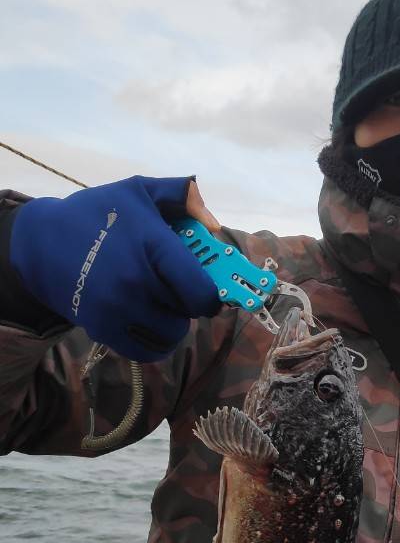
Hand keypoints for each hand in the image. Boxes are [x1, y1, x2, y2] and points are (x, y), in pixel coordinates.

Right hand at [10, 175, 223, 361]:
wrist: (42, 242)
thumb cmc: (98, 214)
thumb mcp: (139, 190)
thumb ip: (183, 196)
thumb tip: (214, 225)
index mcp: (151, 245)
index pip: (200, 289)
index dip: (211, 295)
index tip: (207, 290)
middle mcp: (136, 281)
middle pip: (187, 313)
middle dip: (189, 304)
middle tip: (178, 292)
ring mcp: (118, 309)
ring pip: (170, 335)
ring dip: (172, 324)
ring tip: (162, 307)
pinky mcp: (102, 329)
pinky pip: (146, 351)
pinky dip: (154, 343)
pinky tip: (148, 324)